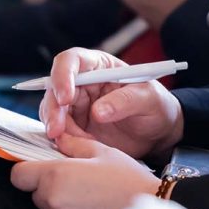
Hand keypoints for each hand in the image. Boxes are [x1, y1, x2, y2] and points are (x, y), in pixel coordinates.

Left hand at [11, 135, 159, 208]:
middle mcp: (54, 202)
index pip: (19, 175)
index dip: (28, 172)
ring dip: (64, 208)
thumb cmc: (130, 182)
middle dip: (52, 190)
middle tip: (80, 186)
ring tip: (92, 203)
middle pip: (37, 195)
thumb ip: (74, 145)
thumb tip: (58, 139)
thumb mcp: (104, 153)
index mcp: (57, 175)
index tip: (40, 172)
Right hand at [40, 48, 183, 160]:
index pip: (73, 61)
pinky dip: (63, 140)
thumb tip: (98, 111)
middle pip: (54, 88)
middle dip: (52, 109)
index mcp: (100, 66)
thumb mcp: (148, 99)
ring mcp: (77, 105)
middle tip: (57, 130)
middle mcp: (83, 82)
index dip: (63, 75)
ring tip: (73, 143)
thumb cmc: (156, 107)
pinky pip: (59, 131)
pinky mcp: (75, 126)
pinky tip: (77, 148)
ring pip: (52, 111)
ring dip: (56, 128)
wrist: (157, 134)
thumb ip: (125, 102)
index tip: (65, 98)